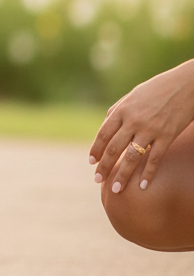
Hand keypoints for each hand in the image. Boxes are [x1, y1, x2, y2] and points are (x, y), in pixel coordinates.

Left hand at [90, 60, 193, 192]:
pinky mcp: (167, 136)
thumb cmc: (156, 90)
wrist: (183, 86)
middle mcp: (132, 121)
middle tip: (97, 180)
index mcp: (121, 110)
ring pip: (132, 157)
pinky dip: (148, 174)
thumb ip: (117, 111)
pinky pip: (155, 159)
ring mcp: (150, 130)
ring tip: (116, 189)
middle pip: (114, 148)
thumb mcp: (131, 97)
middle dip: (104, 166)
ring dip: (123, 175)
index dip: (96, 150)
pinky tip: (142, 186)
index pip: (103, 134)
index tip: (91, 162)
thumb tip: (105, 126)